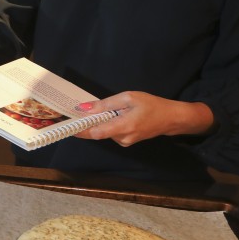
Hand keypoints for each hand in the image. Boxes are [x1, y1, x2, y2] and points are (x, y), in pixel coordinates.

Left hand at [73, 92, 214, 145]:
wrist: (171, 118)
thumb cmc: (151, 105)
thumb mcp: (128, 98)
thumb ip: (106, 104)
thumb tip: (85, 108)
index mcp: (123, 127)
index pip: (95, 133)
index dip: (80, 130)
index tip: (68, 125)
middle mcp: (122, 138)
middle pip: (98, 132)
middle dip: (89, 122)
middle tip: (79, 111)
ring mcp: (125, 141)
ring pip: (105, 132)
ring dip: (101, 122)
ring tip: (103, 109)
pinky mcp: (127, 141)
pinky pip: (112, 132)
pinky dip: (108, 124)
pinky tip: (112, 114)